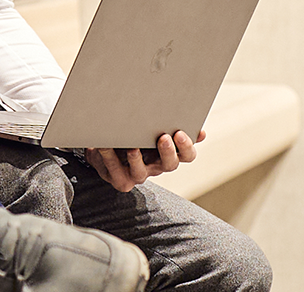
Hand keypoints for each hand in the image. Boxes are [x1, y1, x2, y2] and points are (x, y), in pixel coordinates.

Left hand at [85, 130, 204, 192]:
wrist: (105, 146)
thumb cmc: (131, 134)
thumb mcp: (150, 127)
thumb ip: (169, 124)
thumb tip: (197, 128)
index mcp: (168, 153)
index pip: (187, 155)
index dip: (186, 147)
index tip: (180, 132)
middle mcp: (157, 166)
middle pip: (170, 165)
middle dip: (168, 151)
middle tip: (163, 137)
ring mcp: (139, 175)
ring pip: (141, 172)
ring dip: (136, 159)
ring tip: (131, 147)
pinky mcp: (121, 180)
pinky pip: (116, 171)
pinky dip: (109, 157)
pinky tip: (105, 145)